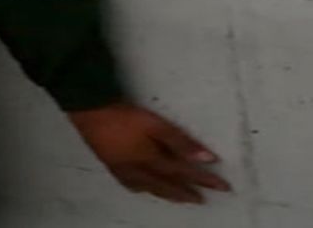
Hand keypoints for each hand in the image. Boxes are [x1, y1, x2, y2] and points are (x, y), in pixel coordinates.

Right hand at [67, 102, 230, 203]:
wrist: (88, 112)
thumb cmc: (124, 116)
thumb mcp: (155, 125)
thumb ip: (181, 142)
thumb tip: (207, 158)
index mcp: (152, 160)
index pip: (185, 173)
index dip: (205, 179)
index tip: (223, 186)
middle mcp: (140, 170)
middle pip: (169, 184)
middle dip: (189, 192)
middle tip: (205, 199)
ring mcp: (125, 170)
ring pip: (152, 188)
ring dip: (170, 194)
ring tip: (182, 198)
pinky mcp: (113, 166)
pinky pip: (134, 185)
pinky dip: (146, 190)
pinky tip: (146, 188)